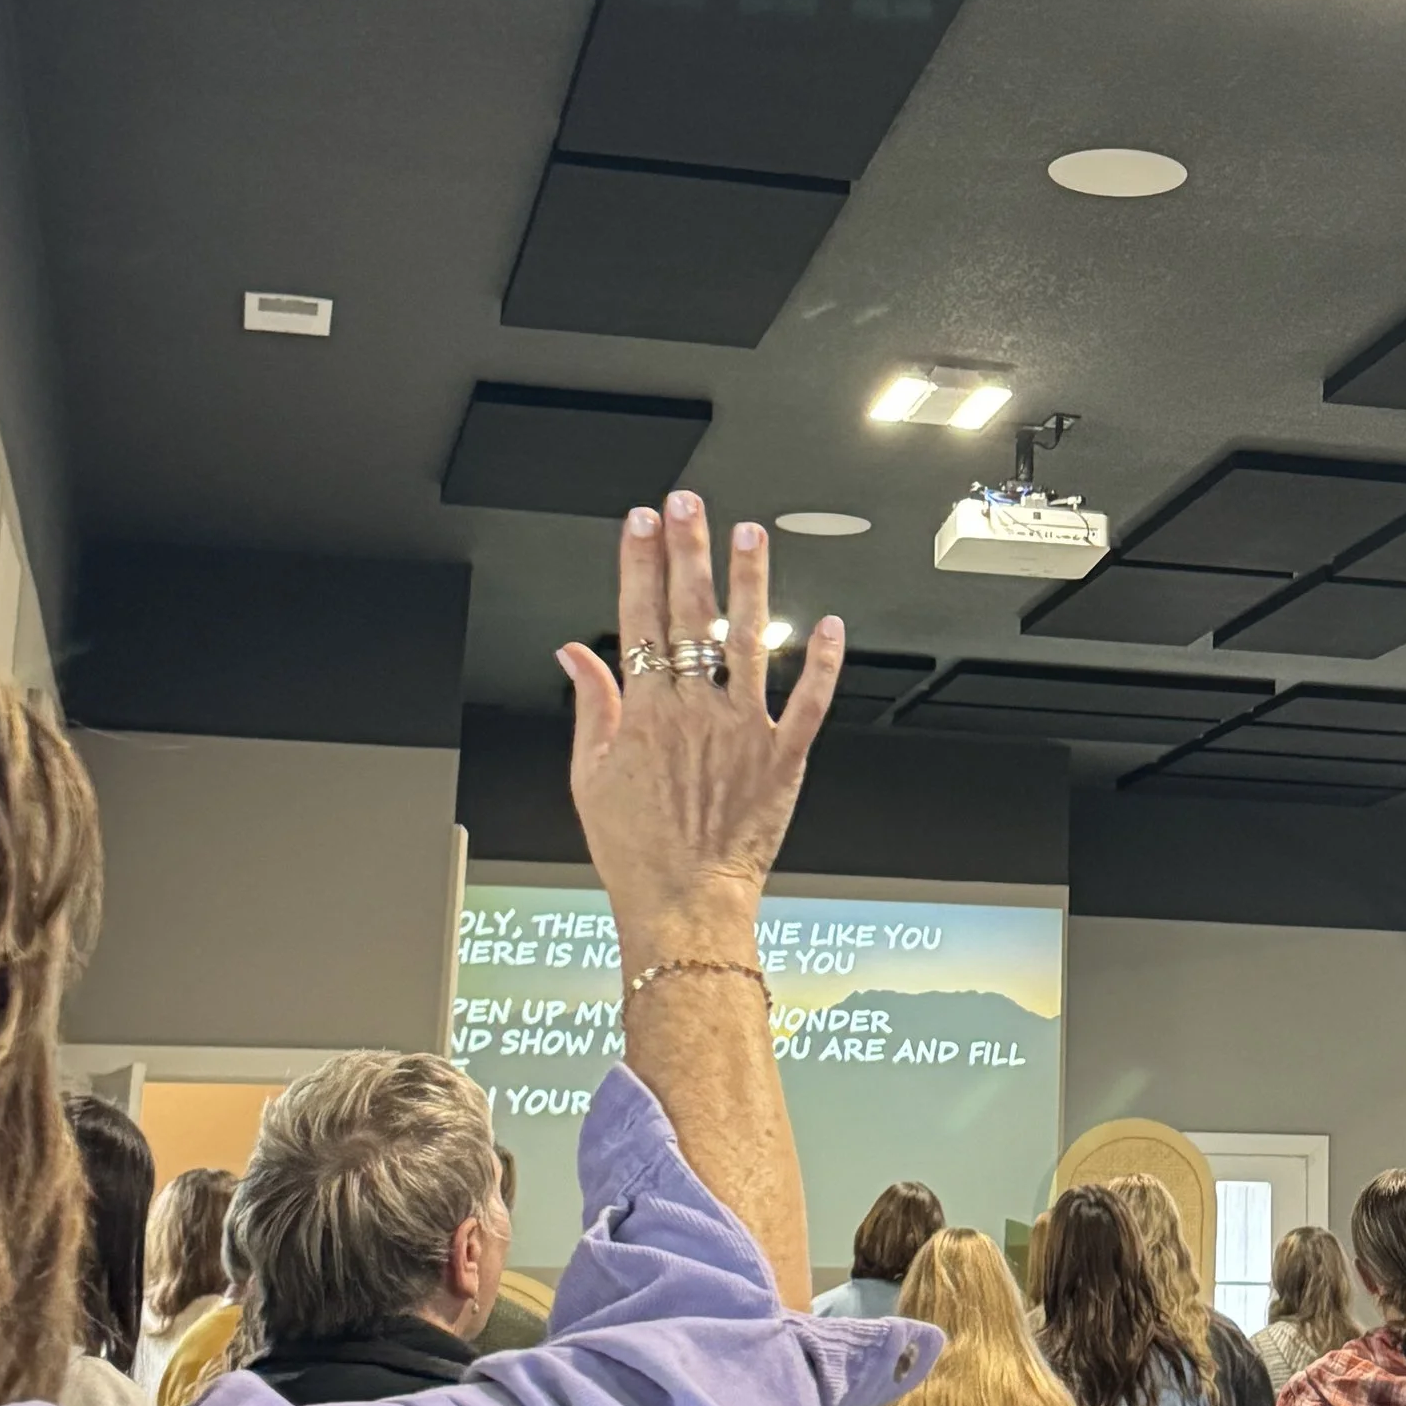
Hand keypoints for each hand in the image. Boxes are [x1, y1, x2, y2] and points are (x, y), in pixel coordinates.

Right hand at [558, 494, 844, 965]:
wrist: (684, 902)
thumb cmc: (637, 850)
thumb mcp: (589, 777)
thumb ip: (590, 706)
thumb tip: (573, 655)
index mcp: (644, 712)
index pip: (637, 616)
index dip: (639, 562)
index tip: (642, 522)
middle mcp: (694, 711)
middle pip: (690, 612)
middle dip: (688, 550)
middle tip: (691, 503)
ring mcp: (743, 730)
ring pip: (750, 640)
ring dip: (751, 583)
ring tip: (752, 535)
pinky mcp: (783, 756)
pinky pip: (809, 701)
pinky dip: (824, 663)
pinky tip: (831, 624)